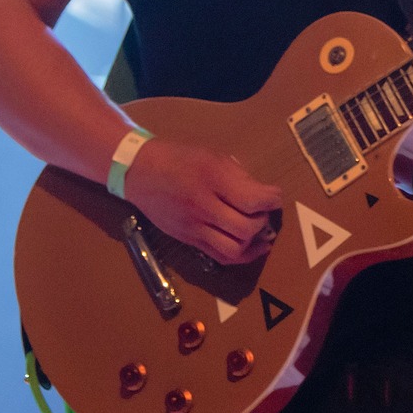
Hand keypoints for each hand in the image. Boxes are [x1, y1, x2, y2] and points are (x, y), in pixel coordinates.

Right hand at [122, 137, 283, 264]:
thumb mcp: (213, 157)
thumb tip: (264, 195)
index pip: (252, 201)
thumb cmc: (179, 158)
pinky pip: (218, 256)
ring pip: (233, 249)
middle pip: (245, 229)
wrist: (138, 171)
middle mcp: (202, 206)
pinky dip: (239, 255)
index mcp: (212, 179)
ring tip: (260, 232)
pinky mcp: (187, 240)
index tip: (275, 196)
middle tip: (265, 212)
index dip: (272, 201)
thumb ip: (240, 177)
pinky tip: (251, 247)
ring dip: (253, 243)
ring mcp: (192, 227)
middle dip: (263, 222)